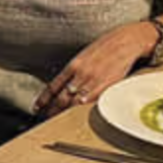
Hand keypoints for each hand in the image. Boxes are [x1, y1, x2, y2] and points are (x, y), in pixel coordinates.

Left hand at [36, 22, 158, 115]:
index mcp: (74, 65)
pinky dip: (80, 110)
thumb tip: (65, 84)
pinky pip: (90, 103)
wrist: (125, 42)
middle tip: (45, 118)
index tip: (37, 107)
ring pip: (74, 103)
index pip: (53, 86)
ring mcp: (93, 82)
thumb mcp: (85, 55)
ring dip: (63, 113)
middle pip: (61, 98)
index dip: (43, 99)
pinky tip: (75, 115)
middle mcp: (81, 74)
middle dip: (51, 110)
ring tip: (56, 120)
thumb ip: (75, 70)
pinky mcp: (105, 88)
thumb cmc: (106, 48)